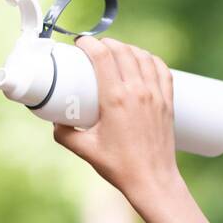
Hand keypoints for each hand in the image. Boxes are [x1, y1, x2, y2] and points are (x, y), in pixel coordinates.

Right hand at [52, 36, 183, 203]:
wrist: (152, 180)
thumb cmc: (119, 166)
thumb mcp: (85, 150)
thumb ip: (64, 134)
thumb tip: (55, 120)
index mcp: (115, 99)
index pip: (103, 56)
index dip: (89, 44)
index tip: (80, 44)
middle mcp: (137, 92)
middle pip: (122, 51)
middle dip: (106, 43)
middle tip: (95, 47)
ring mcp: (155, 95)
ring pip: (143, 56)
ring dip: (128, 48)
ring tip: (116, 50)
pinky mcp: (167, 101)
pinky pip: (161, 69)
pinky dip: (150, 59)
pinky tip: (142, 60)